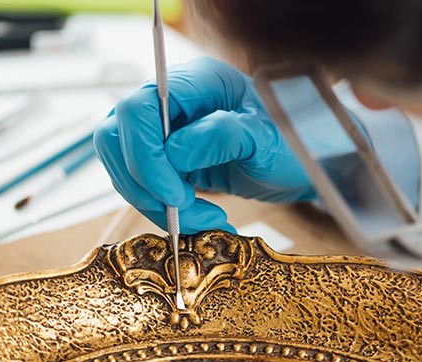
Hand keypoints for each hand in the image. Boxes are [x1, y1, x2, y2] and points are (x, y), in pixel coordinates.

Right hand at [94, 57, 314, 233]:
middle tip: (184, 210)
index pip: (138, 111)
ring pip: (125, 168)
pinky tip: (198, 217)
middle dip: (144, 184)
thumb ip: (222, 135)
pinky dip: (162, 209)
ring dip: (153, 203)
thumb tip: (173, 152)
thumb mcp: (267, 138)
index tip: (177, 195)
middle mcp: (172, 101)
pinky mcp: (166, 159)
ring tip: (202, 219)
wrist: (304, 162)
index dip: (146, 157)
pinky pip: (143, 185)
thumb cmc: (294, 142)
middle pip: (118, 138)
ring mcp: (165, 130)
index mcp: (196, 81)